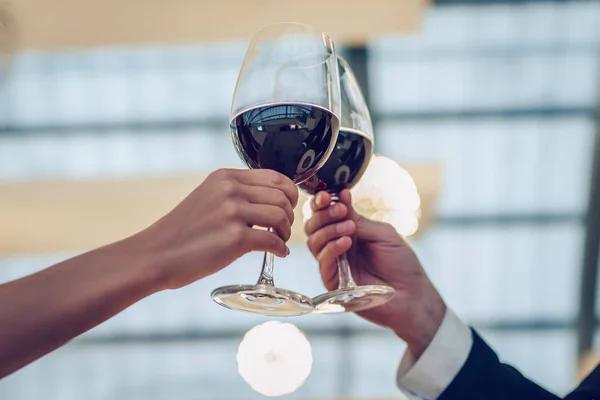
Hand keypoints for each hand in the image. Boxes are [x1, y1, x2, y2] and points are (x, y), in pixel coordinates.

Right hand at [133, 168, 297, 289]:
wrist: (155, 255)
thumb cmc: (182, 232)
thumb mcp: (207, 197)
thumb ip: (235, 193)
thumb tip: (269, 201)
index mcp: (225, 176)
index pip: (276, 177)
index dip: (289, 194)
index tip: (288, 207)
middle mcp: (230, 189)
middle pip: (282, 197)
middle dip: (289, 214)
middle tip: (282, 229)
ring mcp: (233, 212)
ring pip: (281, 216)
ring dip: (285, 232)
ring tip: (278, 241)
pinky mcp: (235, 238)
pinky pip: (273, 241)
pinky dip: (280, 249)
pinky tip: (277, 254)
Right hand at [304, 189, 444, 357]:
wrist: (412, 295)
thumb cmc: (402, 264)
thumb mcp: (383, 234)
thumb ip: (359, 220)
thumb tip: (342, 196)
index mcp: (348, 232)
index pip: (326, 215)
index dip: (322, 203)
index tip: (327, 194)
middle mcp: (337, 247)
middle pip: (313, 227)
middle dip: (323, 215)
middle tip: (340, 210)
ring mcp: (334, 265)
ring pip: (313, 242)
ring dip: (328, 230)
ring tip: (348, 227)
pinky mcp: (334, 283)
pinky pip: (323, 262)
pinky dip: (332, 248)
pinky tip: (347, 242)